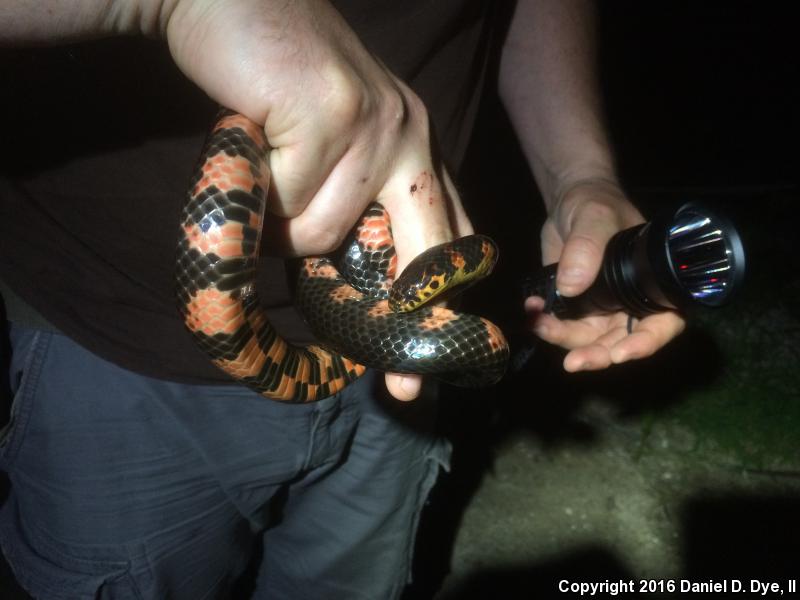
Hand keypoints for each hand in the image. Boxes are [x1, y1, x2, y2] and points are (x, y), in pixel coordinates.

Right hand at [165, 0, 471, 398]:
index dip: (445, 297)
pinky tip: (255, 144)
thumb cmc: (272, 85)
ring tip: (267, 173)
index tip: (440, 355)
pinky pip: (289, 203)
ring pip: (326, 233)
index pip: (451, 232)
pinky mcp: (331, 115)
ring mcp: (375, 124)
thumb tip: (344, 275)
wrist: (226, 3)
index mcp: (415, 144)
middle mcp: (409, 135)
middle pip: (426, 252)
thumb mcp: (326, 144)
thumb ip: (347, 199)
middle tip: (405, 391)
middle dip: (411, 325)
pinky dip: (259, 190)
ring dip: (282, 223)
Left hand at [527, 179, 685, 370]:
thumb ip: (586, 246)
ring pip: (587, 341)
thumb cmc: (596, 204)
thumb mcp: (594, 217)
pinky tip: (531, 309)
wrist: (568, 203)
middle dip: (597, 355)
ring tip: (539, 322)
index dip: (645, 343)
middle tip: (573, 362)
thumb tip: (570, 286)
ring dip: (563, 340)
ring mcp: (600, 310)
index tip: (621, 354)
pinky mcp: (572, 309)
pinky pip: (561, 327)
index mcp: (652, 285)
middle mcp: (630, 304)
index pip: (662, 324)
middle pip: (620, 343)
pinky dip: (545, 325)